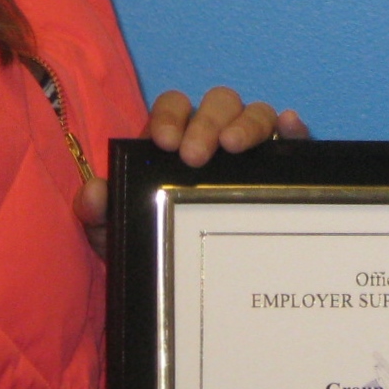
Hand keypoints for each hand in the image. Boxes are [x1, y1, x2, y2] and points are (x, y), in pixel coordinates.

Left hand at [79, 90, 311, 252]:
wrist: (190, 286)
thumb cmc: (155, 244)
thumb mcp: (119, 234)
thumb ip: (99, 213)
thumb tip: (93, 193)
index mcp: (176, 139)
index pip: (175, 105)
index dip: (169, 115)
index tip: (164, 142)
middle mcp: (216, 134)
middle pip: (219, 102)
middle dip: (206, 122)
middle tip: (196, 156)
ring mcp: (253, 148)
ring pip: (256, 113)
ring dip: (246, 123)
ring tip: (234, 147)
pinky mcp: (284, 166)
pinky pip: (294, 139)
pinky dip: (293, 127)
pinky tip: (289, 126)